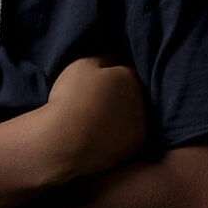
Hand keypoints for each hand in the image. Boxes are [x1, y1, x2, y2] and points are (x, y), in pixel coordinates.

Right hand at [26, 57, 146, 182]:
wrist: (65, 142)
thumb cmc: (71, 99)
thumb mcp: (81, 65)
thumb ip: (101, 58)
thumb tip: (112, 58)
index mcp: (129, 78)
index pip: (125, 72)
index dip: (110, 76)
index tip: (94, 84)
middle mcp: (141, 101)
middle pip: (132, 95)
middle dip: (118, 97)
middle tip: (94, 104)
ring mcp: (140, 128)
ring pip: (132, 118)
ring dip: (120, 118)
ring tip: (96, 124)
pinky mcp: (133, 150)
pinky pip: (127, 139)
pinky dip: (117, 138)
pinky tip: (99, 139)